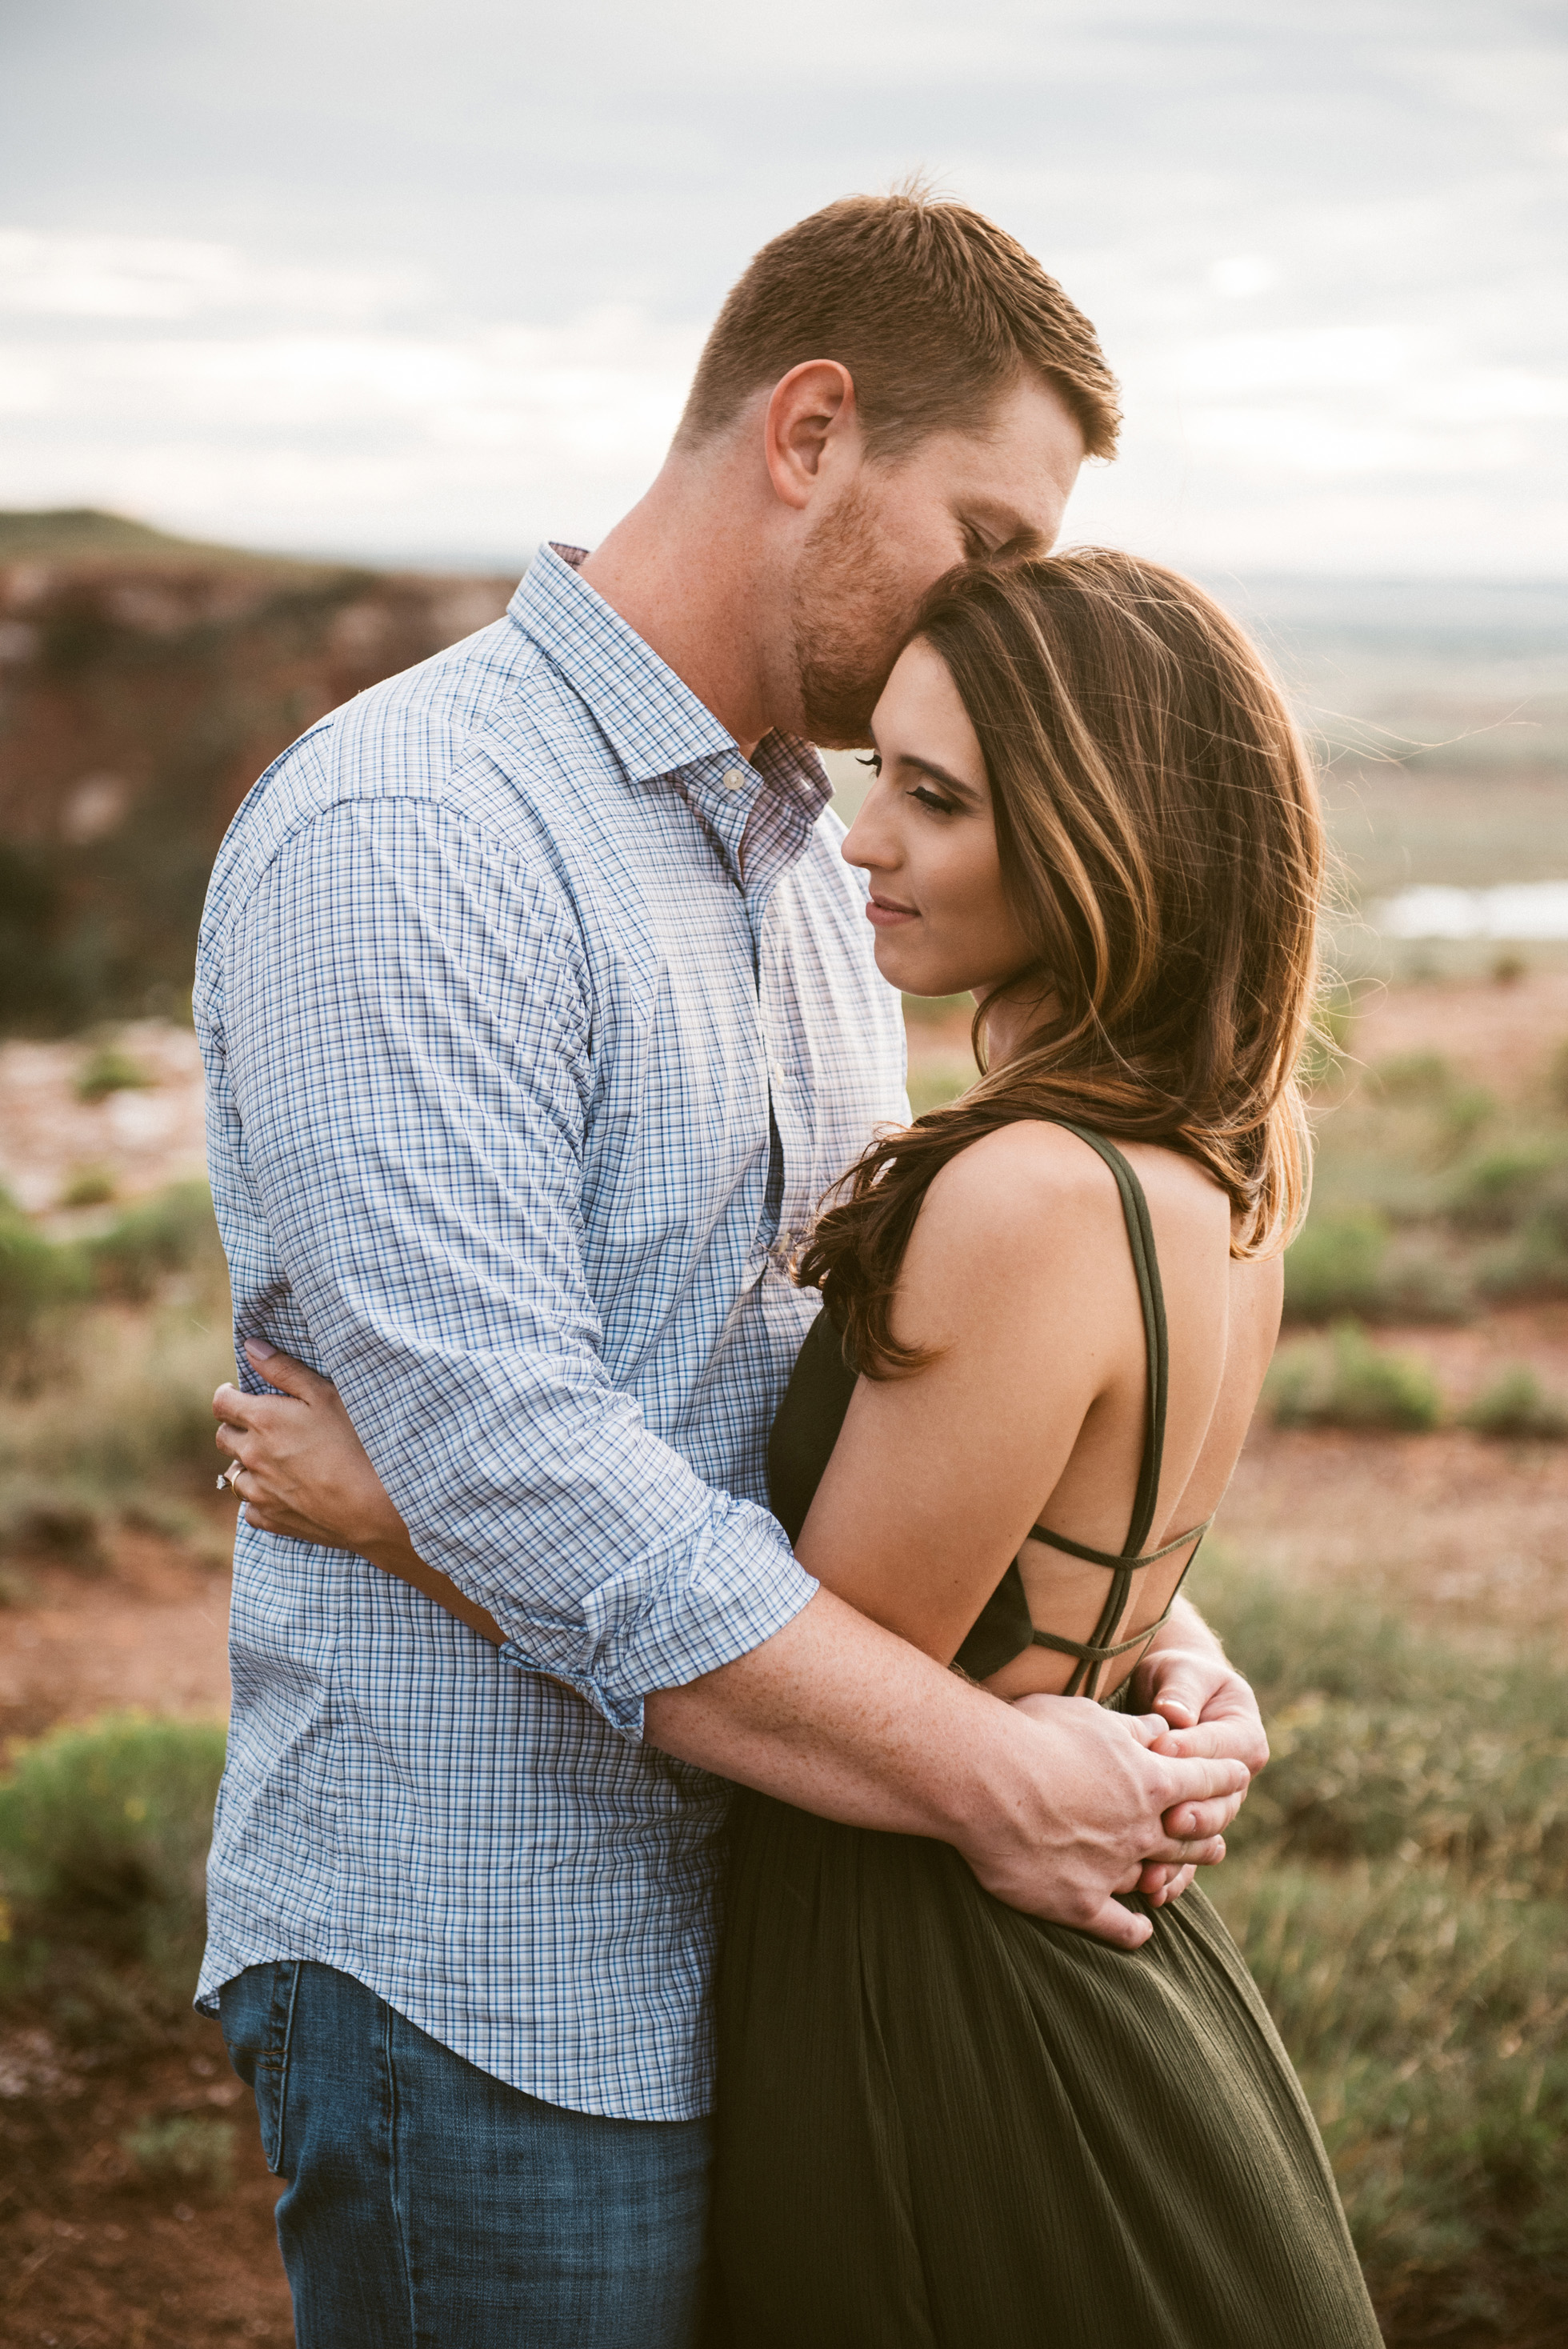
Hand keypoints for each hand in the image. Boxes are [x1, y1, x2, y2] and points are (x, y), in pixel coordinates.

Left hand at [214, 1341, 407, 1552]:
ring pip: (232, 1475)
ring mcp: (259, 1491)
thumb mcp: (326, 1394)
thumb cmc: (355, 1442)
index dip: (227, 1395)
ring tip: (272, 1460)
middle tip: (260, 1425)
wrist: (373, 1505)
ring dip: (246, 1464)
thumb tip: (251, 1348)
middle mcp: (252, 1456)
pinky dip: (260, 1497)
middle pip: (223, 1438)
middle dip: (236, 1427)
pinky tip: (282, 1492)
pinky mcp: (271, 1519)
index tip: (238, 1393)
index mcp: (263, 1420)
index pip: (221, 1403)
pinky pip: (250, 1507)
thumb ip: (285, 1369)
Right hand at [988, 1692, 1248, 1949]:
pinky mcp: (1080, 1903)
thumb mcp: (1089, 1715)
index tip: (1240, 1774)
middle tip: (1218, 1840)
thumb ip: (1133, 1728)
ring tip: (1179, 1878)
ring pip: (1157, 1877)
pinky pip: (1121, 1927)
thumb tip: (1163, 1730)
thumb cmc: (1031, 1735)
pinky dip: (1135, 1930)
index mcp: (1150, 1780)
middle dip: (1208, 1834)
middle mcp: (1142, 1829)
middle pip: (1192, 1835)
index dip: (1226, 1775)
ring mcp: (1114, 1870)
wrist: (983, 1780)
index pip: (1207, 1778)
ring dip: (1174, 1876)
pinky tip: (1141, 1930)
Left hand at [1129, 1604, 1269, 1900]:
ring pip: (1206, 1837)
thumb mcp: (1182, 1673)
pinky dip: (1173, 1876)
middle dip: (1196, 1813)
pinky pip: (1187, 1858)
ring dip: (1183, 1856)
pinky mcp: (1191, 1828)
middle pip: (1222, 1803)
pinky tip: (1153, 1892)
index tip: (1160, 1747)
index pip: (1222, 1748)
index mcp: (1244, 1737)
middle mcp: (1237, 1780)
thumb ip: (1181, 1691)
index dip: (1192, 1749)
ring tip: (1156, 1869)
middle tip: (1171, 1817)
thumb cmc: (1178, 1680)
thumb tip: (1176, 1714)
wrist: (1173, 1700)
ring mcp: (1216, 1808)